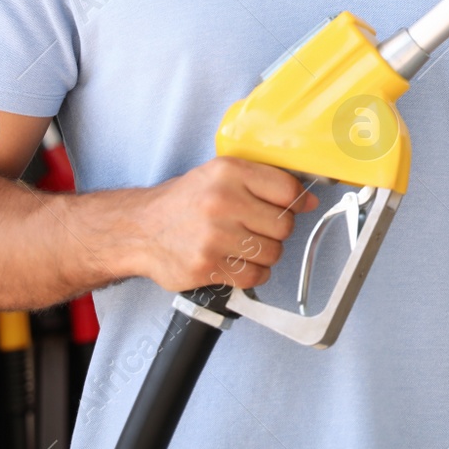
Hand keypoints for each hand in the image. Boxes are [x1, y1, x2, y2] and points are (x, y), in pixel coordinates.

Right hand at [135, 157, 318, 291]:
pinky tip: (236, 262)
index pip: (287, 189)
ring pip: (272, 253)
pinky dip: (252, 273)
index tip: (290, 207)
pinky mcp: (207, 266)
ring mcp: (214, 237)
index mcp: (229, 172)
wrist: (140, 229)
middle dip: (277, 231)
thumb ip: (264, 183)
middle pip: (284, 226)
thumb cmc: (185, 202)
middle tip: (258, 228)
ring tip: (243, 245)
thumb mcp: (221, 175)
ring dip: (264, 254)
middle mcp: (222, 202)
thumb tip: (308, 201)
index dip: (296, 202)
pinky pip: (254, 276)